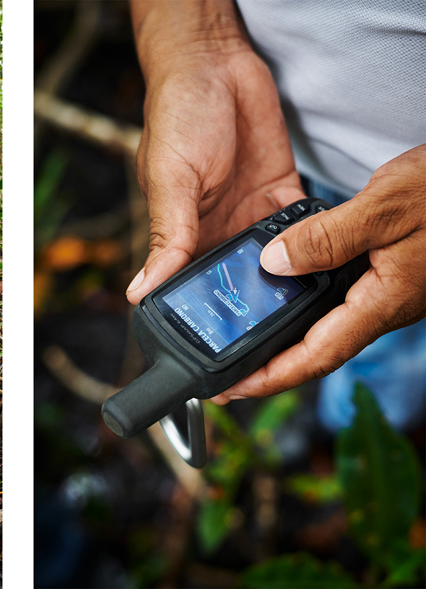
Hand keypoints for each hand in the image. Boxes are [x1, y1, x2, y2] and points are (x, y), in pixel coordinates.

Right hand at [127, 0, 304, 303]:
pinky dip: (312, 238)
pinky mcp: (279, 193)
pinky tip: (322, 253)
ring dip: (285, 274)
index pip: (189, 285)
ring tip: (298, 294)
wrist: (215, 63)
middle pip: (235, 279)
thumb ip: (167, 234)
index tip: (223, 335)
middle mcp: (215, 229)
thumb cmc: (177, 116)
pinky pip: (299, 226)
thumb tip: (139, 291)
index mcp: (180, 233)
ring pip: (271, 260)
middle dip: (251, 299)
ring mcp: (249, 213)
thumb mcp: (169, 180)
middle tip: (269, 322)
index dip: (205, 309)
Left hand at [213, 145, 425, 403]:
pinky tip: (282, 289)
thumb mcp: (386, 206)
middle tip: (227, 368)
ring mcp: (386, 292)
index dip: (272, 378)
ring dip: (285, 336)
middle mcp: (382, 305)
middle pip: (316, 349)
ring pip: (326, 325)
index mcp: (382, 301)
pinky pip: (337, 298)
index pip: (317, 356)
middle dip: (271, 365)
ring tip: (244, 336)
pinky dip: (304, 303)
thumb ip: (328, 237)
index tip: (232, 390)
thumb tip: (273, 262)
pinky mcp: (387, 273)